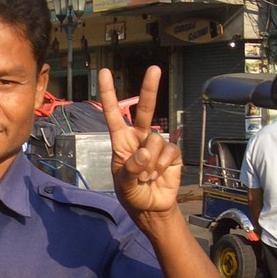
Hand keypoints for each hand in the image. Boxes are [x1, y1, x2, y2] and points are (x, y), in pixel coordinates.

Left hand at [98, 66, 180, 214]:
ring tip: (146, 176)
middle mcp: (139, 138)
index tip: (105, 73)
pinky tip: (158, 175)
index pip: (113, 113)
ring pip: (155, 140)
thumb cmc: (132, 194)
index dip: (109, 93)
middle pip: (144, 109)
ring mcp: (156, 144)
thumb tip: (145, 153)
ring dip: (150, 163)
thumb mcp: (124, 184)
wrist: (151, 208)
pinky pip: (169, 152)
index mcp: (121, 141)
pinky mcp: (171, 153)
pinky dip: (162, 166)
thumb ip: (130, 169)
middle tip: (155, 69)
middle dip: (150, 89)